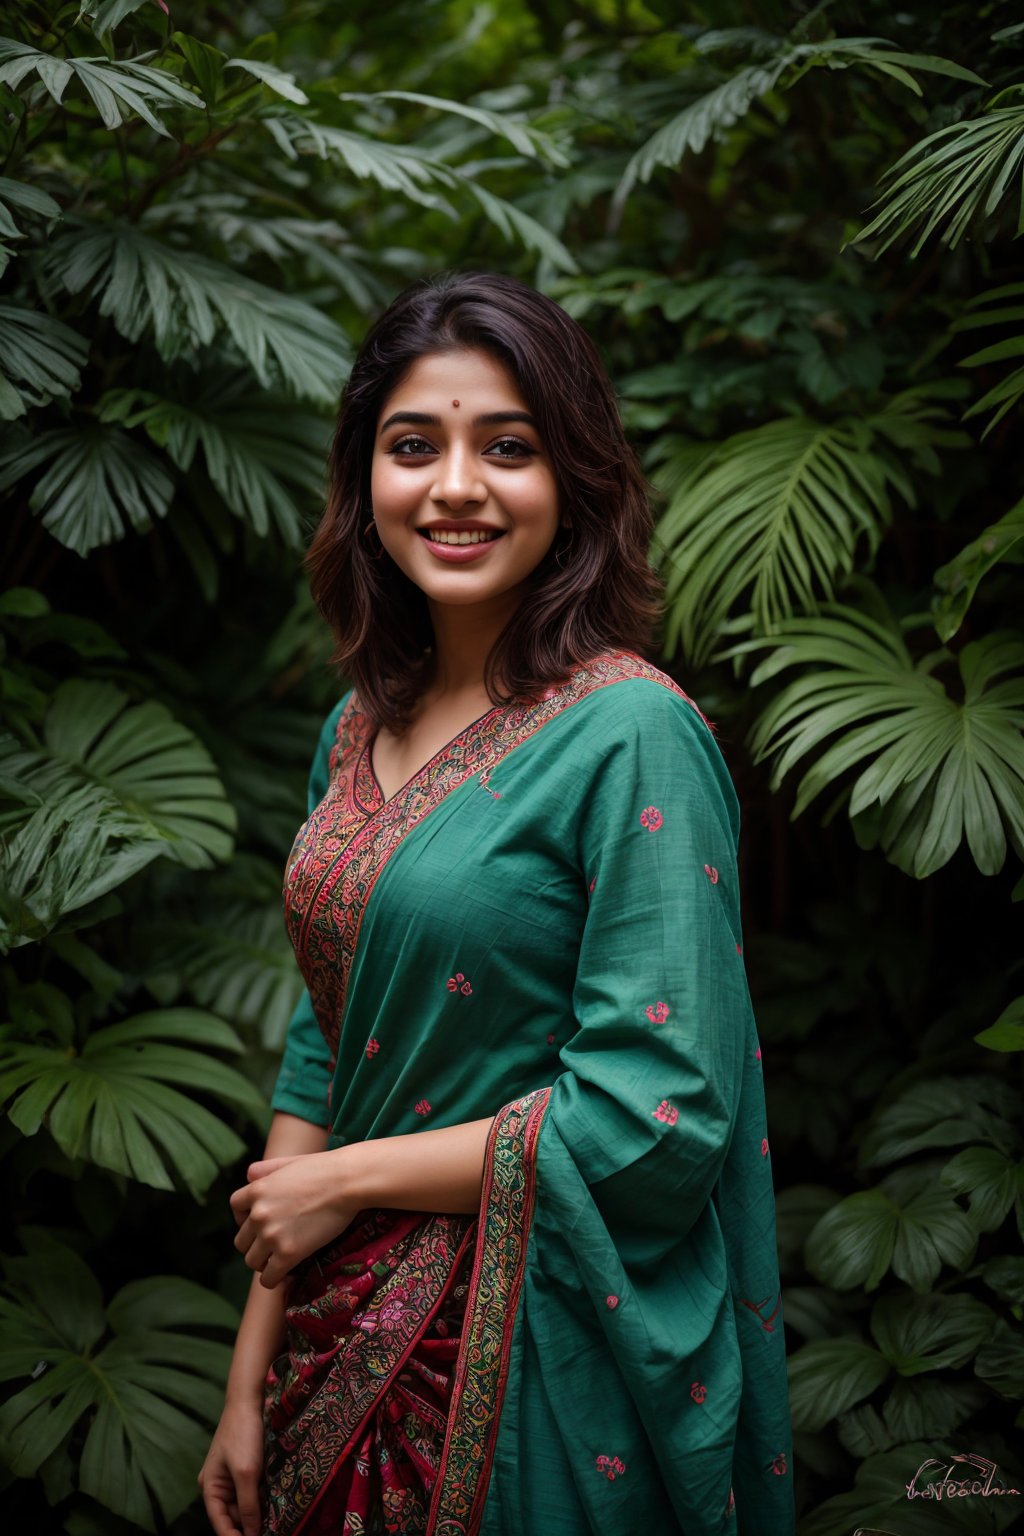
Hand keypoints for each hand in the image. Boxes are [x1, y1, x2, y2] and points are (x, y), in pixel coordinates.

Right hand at [198, 1396, 264, 1535]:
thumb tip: (251, 1535)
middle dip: (247, 1526)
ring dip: (256, 1513)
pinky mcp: (244, 1468)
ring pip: (242, 1505)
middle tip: (270, 1531)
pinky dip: (259, 1499)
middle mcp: (217, 1485)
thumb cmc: (243, 1435)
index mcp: (209, 1488)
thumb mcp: (246, 1473)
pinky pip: (249, 1492)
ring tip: (273, 1521)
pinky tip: (273, 1503)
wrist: (248, 1401)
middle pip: (231, 1516)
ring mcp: (230, 1477)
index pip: (220, 1523)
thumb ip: (248, 1506)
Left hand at [230, 1149, 359, 1287]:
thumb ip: (265, 1169)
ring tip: (279, 1259)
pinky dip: (273, 1279)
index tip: (260, 1221)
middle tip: (273, 1243)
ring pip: (252, 1261)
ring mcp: (271, 1235)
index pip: (235, 1208)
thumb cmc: (324, 1169)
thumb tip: (249, 1176)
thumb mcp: (288, 1162)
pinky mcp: (288, 1253)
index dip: (245, 1216)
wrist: (347, 1182)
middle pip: (241, 1241)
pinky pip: (267, 1279)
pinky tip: (284, 1273)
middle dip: (255, 1243)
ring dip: (264, 1262)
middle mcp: (258, 1214)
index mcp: (257, 1190)